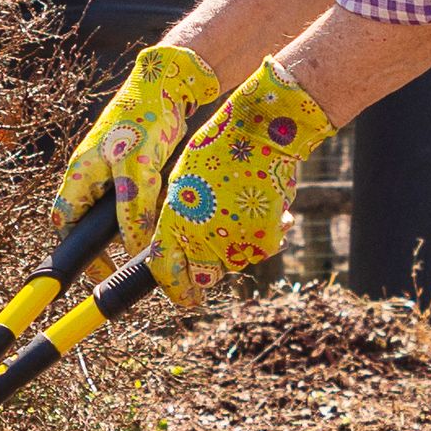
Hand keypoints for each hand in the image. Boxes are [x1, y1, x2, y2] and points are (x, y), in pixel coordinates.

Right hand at [53, 37, 219, 245]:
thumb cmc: (142, 119)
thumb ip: (133, 209)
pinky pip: (136, 202)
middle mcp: (92, 177)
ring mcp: (113, 174)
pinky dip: (148, 213)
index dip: (75, 250)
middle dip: (106, 245)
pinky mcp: (136, 171)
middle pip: (90, 223)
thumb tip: (133, 247)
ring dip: (131, 229)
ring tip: (150, 244)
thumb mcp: (136, 168)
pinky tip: (165, 218)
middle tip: (128, 265)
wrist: (168, 86)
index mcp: (79, 175)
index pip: (64, 221)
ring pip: (116, 215)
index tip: (98, 272)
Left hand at [138, 62, 335, 304]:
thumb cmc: (216, 152)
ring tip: (240, 213)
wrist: (259, 134)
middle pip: (202, 276)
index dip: (175, 289)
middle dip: (206, 270)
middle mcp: (201, 239)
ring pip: (233, 264)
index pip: (166, 273)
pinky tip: (263, 211)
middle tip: (216, 253)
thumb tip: (179, 246)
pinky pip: (261, 251)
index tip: (184, 296)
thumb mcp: (183, 185)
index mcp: (175, 224)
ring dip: (236, 249)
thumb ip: (178, 221)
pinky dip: (263, 237)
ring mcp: (234, 243)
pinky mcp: (264, 241)